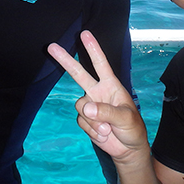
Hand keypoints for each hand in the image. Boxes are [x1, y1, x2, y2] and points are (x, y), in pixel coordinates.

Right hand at [48, 30, 148, 161]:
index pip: (101, 64)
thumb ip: (107, 112)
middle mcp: (98, 92)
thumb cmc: (132, 128)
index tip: (85, 34)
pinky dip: (93, 131)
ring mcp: (90, 105)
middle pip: (78, 74)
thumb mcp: (125, 119)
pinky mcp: (85, 119)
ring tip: (109, 129)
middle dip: (65, 60)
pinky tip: (104, 134)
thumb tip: (86, 108)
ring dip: (95, 121)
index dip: (93, 48)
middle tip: (51, 47)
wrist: (128, 149)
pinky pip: (81, 121)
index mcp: (111, 85)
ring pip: (80, 106)